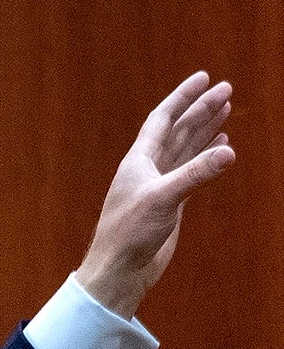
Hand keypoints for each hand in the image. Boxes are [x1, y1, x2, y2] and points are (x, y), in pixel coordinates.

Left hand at [76, 71, 235, 319]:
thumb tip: (228, 151)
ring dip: (205, 129)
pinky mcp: (170, 203)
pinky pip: (191, 171)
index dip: (182, 97)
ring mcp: (159, 185)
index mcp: (138, 161)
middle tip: (227, 89)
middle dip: (201, 109)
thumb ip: (196, 174)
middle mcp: (148, 168)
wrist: (120, 270)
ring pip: (186, 149)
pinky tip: (220, 147)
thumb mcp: (163, 199)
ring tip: (226, 109)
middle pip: (178, 130)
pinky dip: (205, 157)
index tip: (204, 78)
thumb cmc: (129, 234)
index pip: (162, 119)